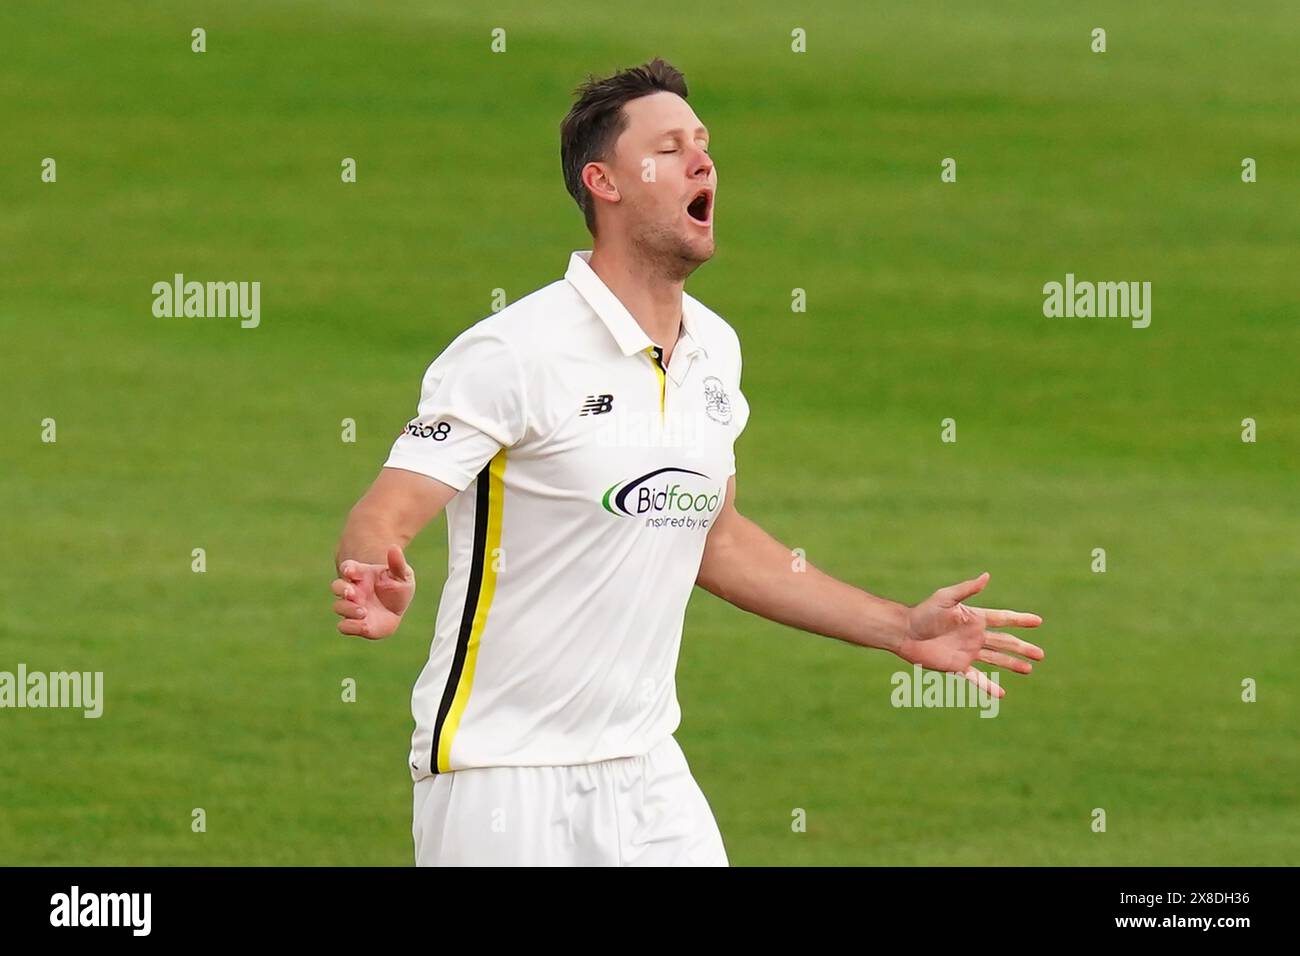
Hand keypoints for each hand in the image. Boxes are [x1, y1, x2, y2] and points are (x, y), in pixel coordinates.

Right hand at [330, 545, 415, 639]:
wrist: (396, 608)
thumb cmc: (396, 585)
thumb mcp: (402, 574)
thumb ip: (397, 563)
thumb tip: (395, 547)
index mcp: (361, 574)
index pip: (348, 567)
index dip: (347, 568)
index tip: (350, 571)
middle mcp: (352, 590)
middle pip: (336, 586)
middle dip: (341, 589)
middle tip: (351, 593)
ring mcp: (351, 607)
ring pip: (338, 606)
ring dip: (347, 609)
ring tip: (363, 611)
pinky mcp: (355, 624)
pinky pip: (344, 626)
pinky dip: (350, 626)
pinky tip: (364, 625)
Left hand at [897, 572, 1043, 697]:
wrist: (905, 632)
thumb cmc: (923, 612)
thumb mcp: (945, 598)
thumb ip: (967, 589)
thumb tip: (987, 576)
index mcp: (974, 618)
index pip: (1003, 619)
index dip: (1021, 620)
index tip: (1038, 621)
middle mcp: (975, 636)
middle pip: (1005, 642)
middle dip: (1023, 647)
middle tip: (1041, 654)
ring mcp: (968, 652)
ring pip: (996, 659)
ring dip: (1013, 664)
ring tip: (1029, 669)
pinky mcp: (958, 666)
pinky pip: (977, 678)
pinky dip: (989, 685)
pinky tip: (1001, 693)